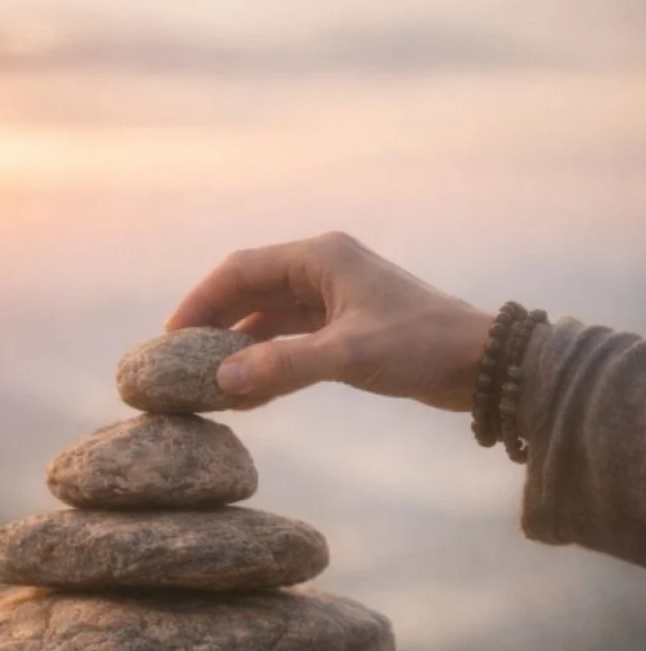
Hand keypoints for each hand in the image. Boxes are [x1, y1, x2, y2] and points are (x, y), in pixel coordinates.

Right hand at [165, 231, 492, 410]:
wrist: (480, 363)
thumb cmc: (420, 346)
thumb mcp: (347, 355)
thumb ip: (283, 366)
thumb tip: (220, 380)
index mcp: (320, 257)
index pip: (240, 270)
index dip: (200, 301)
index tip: (169, 338)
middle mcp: (322, 270)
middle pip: (250, 292)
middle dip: (215, 326)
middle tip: (180, 362)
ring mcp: (334, 300)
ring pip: (270, 320)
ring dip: (241, 348)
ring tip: (207, 382)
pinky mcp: (346, 329)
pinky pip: (292, 342)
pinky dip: (269, 363)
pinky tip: (248, 392)